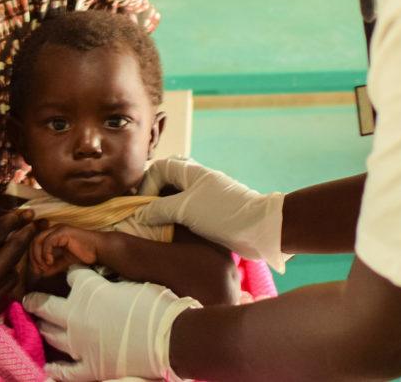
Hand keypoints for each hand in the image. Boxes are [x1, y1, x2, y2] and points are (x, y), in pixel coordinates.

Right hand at [0, 209, 38, 349]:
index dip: (12, 220)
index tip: (25, 210)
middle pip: (11, 254)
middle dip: (24, 235)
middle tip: (34, 222)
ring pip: (12, 277)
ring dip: (16, 260)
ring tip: (18, 246)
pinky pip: (4, 298)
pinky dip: (8, 283)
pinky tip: (6, 273)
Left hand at [23, 265, 199, 380]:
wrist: (165, 336)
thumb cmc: (151, 304)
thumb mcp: (128, 284)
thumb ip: (110, 285)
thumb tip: (107, 285)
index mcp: (87, 289)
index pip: (72, 275)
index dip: (72, 273)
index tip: (70, 274)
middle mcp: (75, 314)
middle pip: (47, 304)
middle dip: (36, 301)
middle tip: (28, 300)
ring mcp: (78, 343)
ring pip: (51, 334)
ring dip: (43, 328)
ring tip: (37, 325)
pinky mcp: (88, 368)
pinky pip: (65, 371)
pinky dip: (55, 369)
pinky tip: (47, 367)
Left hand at [30, 225, 100, 276]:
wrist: (98, 249)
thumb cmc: (84, 253)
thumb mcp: (64, 261)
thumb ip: (53, 266)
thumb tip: (42, 274)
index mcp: (53, 234)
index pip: (36, 243)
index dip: (33, 257)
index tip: (37, 270)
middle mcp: (54, 229)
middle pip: (34, 241)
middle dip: (33, 257)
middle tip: (38, 270)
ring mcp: (58, 229)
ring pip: (38, 240)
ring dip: (38, 256)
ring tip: (44, 266)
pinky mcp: (63, 231)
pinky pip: (48, 241)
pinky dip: (46, 253)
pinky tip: (50, 262)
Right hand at [136, 158, 286, 271]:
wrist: (260, 228)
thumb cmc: (221, 213)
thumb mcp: (185, 209)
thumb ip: (159, 209)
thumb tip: (139, 214)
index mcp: (190, 171)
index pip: (159, 168)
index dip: (146, 185)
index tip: (143, 206)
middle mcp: (196, 179)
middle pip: (166, 179)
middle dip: (153, 194)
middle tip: (146, 213)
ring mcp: (204, 195)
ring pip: (176, 195)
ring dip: (164, 208)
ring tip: (156, 224)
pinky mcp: (211, 211)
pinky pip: (186, 209)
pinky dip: (175, 217)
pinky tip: (172, 231)